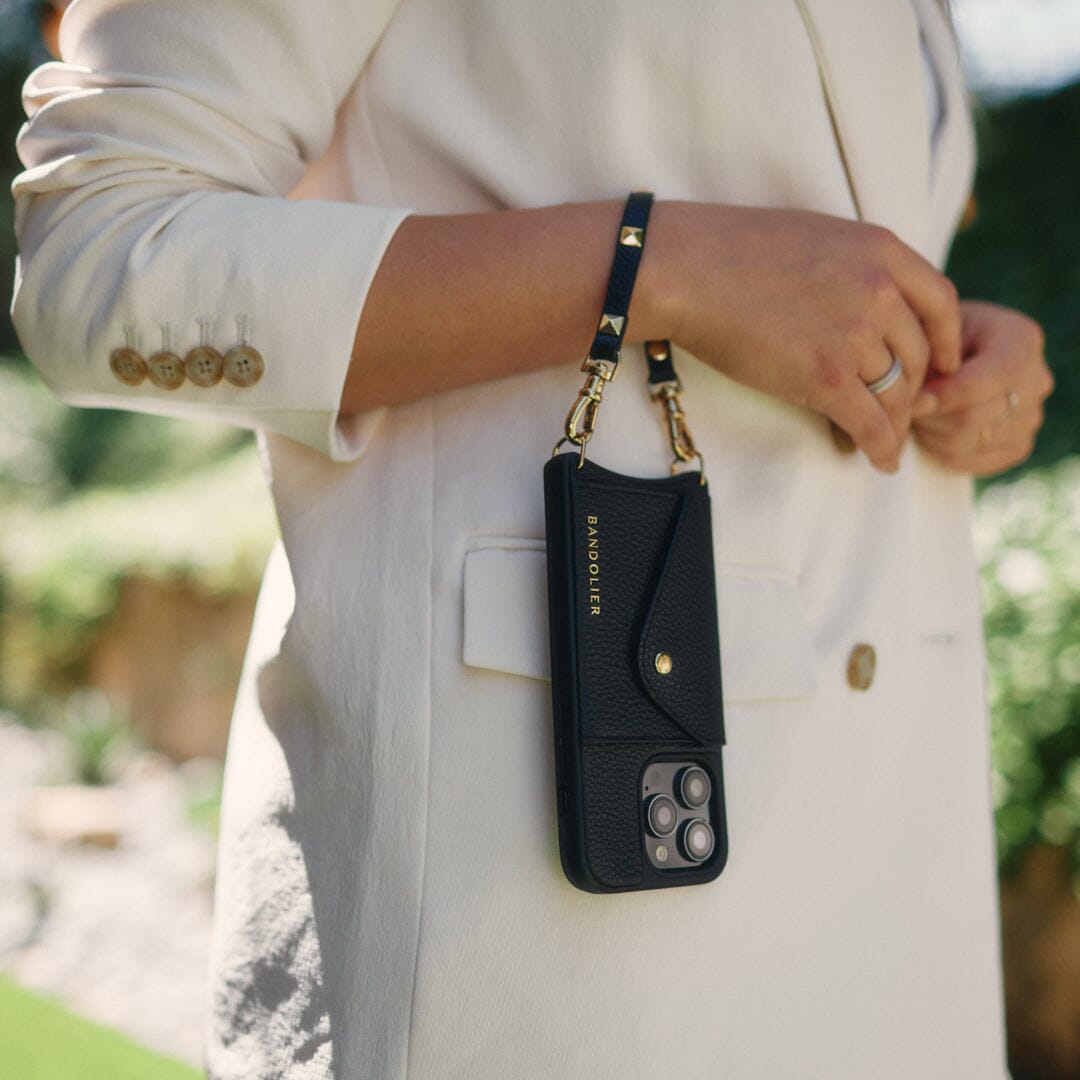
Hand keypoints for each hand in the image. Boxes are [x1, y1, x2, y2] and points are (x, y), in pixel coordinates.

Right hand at [645, 204, 962, 471]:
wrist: (687, 270)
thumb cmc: (731, 251)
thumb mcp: (815, 238)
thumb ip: (853, 265)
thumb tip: (863, 300)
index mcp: (881, 249)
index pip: (940, 303)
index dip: (946, 342)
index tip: (942, 365)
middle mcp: (880, 290)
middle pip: (919, 356)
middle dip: (912, 391)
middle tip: (896, 412)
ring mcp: (855, 334)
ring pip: (896, 395)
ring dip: (892, 425)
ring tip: (882, 443)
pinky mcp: (826, 376)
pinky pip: (871, 423)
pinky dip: (880, 448)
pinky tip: (878, 461)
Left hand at [912, 300, 1052, 475]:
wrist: (953, 356)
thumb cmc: (937, 339)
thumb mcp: (931, 334)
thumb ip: (928, 360)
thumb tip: (922, 403)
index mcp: (1021, 341)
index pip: (989, 378)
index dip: (947, 395)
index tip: (913, 401)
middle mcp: (1037, 380)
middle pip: (974, 417)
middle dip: (931, 415)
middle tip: (909, 406)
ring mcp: (1032, 417)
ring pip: (969, 443)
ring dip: (932, 433)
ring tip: (923, 414)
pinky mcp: (1019, 447)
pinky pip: (974, 463)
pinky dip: (943, 453)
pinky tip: (935, 431)